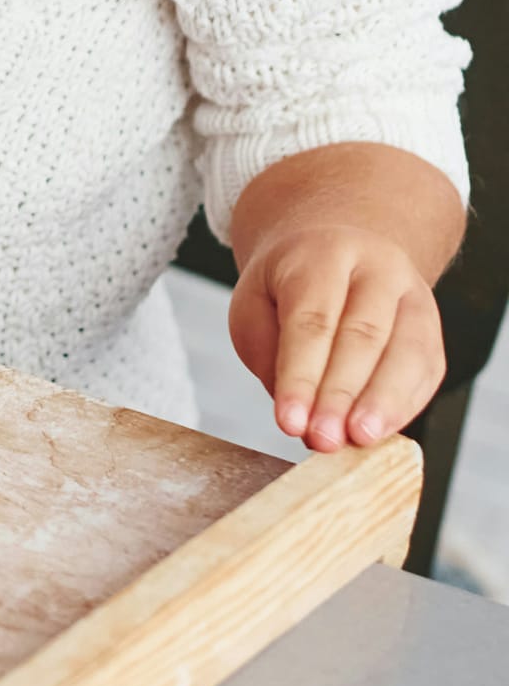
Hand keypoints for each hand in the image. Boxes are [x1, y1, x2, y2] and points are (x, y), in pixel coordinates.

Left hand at [229, 222, 445, 450]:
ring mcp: (412, 293)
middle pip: (362, 335)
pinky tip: (380, 432)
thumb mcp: (254, 303)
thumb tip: (299, 411)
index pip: (312, 319)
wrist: (336, 246)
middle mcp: (376, 267)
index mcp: (324, 253)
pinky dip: (403, 407)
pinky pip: (426, 370)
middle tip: (322, 438)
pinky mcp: (431, 325)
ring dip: (381, 404)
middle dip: (340, 395)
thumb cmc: (289, 285)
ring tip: (357, 439)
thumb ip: (267, 352)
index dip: (301, 376)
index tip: (289, 422)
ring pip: (406, 352)